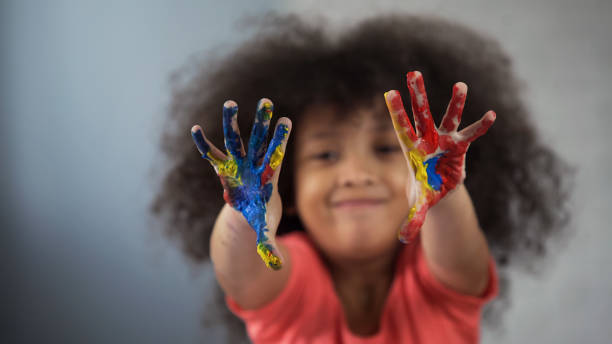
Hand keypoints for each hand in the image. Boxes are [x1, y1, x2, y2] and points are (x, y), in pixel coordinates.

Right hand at [191, 99, 290, 269]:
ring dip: (231, 123)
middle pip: (258, 142)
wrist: (253, 216)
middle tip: (265, 100)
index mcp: (266, 180)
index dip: (281, 140)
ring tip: (229, 101)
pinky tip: (196, 129)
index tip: (287, 120)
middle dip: (261, 123)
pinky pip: (212, 155)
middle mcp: (252, 168)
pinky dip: (204, 145)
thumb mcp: (263, 234)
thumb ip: (267, 248)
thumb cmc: (260, 221)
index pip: (276, 156)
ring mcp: (237, 167)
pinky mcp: (223, 170)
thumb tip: (276, 267)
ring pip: (235, 141)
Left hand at [384, 71, 494, 242]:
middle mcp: (428, 141)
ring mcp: (445, 141)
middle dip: (418, 96)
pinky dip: (481, 126)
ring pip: (449, 118)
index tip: (389, 93)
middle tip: (413, 73)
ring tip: (461, 85)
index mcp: (413, 152)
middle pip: (422, 115)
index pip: (402, 128)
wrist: (439, 188)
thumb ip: (413, 219)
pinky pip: (472, 134)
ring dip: (456, 103)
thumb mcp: (420, 205)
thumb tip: (403, 238)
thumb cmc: (425, 192)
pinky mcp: (460, 146)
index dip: (396, 112)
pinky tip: (492, 115)